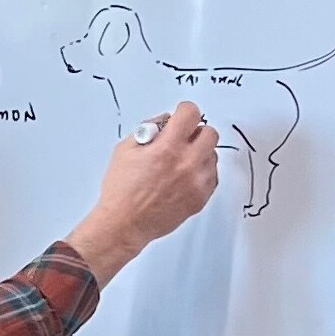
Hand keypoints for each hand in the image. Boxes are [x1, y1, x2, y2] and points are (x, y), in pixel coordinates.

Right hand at [66, 101, 218, 285]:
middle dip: (195, 132)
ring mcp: (197, 182)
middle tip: (181, 140)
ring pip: (213, 155)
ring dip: (199, 154)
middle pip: (210, 132)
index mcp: (167, 148)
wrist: (125, 224)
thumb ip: (149, 130)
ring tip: (179, 164)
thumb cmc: (121, 191)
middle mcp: (187, 164)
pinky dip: (201, 173)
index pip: (191, 113)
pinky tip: (183, 178)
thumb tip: (166, 122)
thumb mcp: (125, 150)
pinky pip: (212, 176)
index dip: (184, 112)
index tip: (181, 116)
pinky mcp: (201, 198)